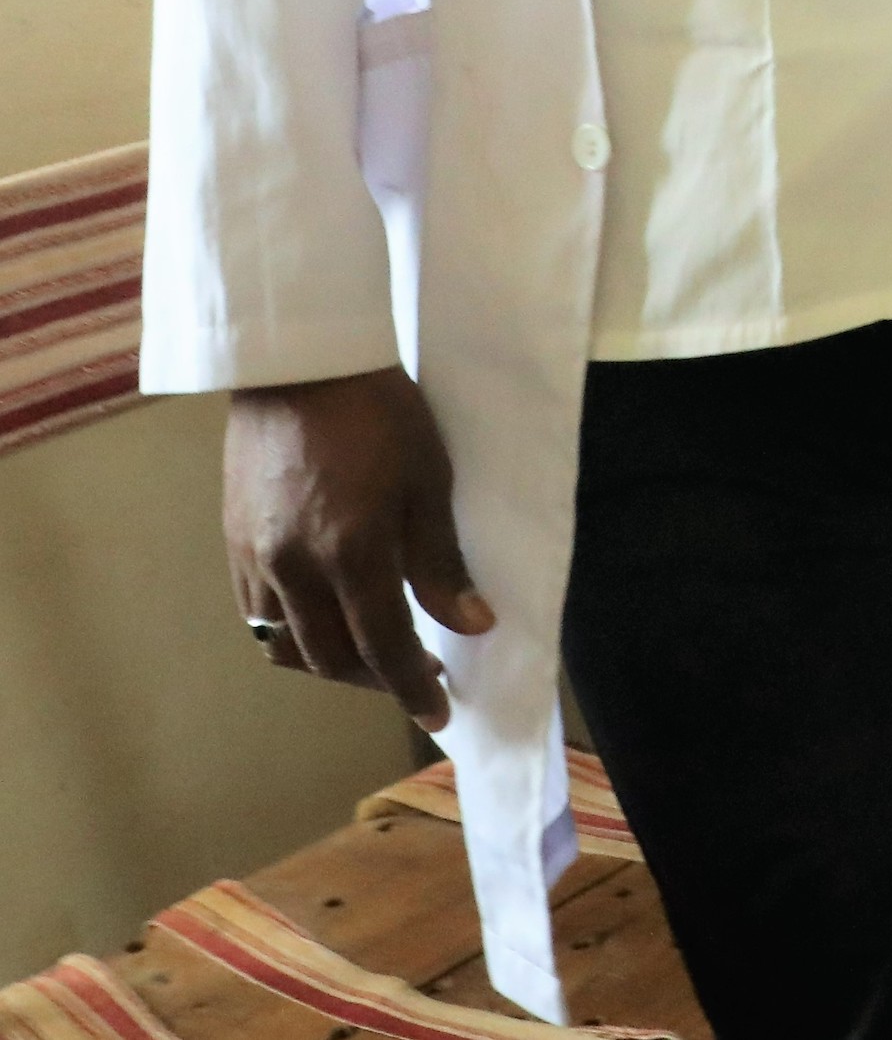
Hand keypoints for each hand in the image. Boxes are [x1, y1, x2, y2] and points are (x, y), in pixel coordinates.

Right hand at [224, 367, 492, 731]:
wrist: (300, 365)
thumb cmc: (380, 414)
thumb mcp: (429, 482)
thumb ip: (442, 561)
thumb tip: (471, 625)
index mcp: (350, 554)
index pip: (383, 648)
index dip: (411, 687)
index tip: (439, 712)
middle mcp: (294, 569)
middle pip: (331, 658)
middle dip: (377, 682)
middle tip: (416, 682)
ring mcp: (255, 559)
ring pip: (286, 645)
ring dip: (330, 664)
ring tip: (372, 658)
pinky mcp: (233, 543)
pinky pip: (257, 615)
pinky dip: (291, 635)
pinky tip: (322, 625)